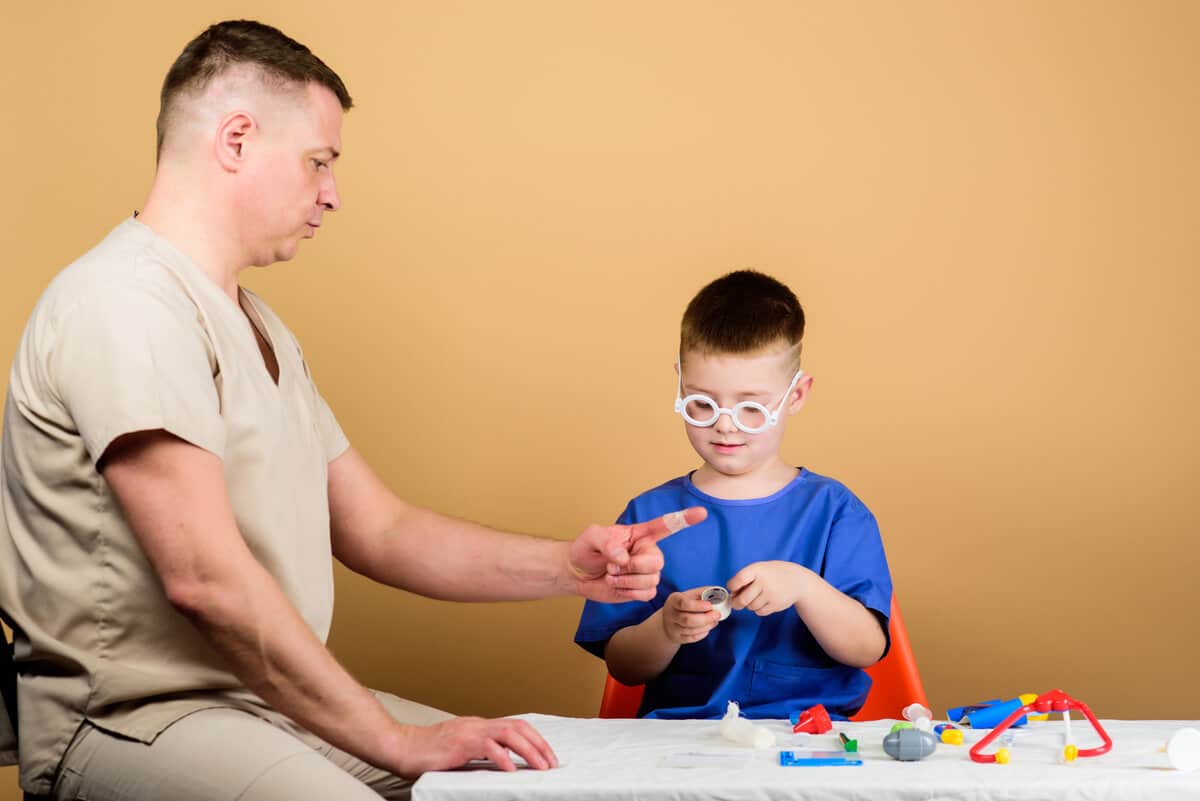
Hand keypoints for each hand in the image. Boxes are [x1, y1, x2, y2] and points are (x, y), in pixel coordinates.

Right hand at [393, 716, 558, 776]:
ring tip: (540, 767)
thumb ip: (479, 751)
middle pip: (518, 727)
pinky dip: (504, 758)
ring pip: (509, 734)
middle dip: (539, 744)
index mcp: (479, 725)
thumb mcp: (459, 749)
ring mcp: (469, 731)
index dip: (535, 739)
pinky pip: (488, 748)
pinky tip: (512, 770)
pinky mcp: (460, 743)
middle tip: (551, 763)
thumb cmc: (426, 752)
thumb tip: (502, 762)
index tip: (547, 755)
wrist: (402, 747)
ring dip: (529, 751)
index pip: (515, 725)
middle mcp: (477, 724)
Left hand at [567, 507, 706, 601]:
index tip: (702, 513)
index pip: (666, 525)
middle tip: (612, 566)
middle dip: (633, 567)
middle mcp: (647, 552)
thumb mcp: (592, 537)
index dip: (685, 519)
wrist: (578, 573)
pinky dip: (627, 592)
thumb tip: (624, 557)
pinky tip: (617, 586)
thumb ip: (607, 542)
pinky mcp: (642, 589)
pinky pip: (646, 594)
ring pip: (651, 580)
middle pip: (657, 561)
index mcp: (640, 534)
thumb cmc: (586, 549)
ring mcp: (646, 572)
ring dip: (625, 580)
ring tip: (611, 574)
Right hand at [660, 587, 721, 643]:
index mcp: (673, 600)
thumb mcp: (688, 595)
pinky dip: (702, 633)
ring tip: (715, 620)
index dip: (697, 605)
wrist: (668, 621)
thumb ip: (702, 593)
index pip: (683, 603)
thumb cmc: (682, 605)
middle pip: (688, 619)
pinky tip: (708, 627)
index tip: (710, 605)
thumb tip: (718, 593)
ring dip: (707, 626)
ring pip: (691, 630)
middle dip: (706, 618)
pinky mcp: (678, 638)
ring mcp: (673, 628)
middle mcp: (671, 615)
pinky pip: (692, 638)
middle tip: (717, 615)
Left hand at [727, 560, 810, 615]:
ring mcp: (771, 594)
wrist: (798, 580)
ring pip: (751, 607)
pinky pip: (760, 612)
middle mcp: (764, 582)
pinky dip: (758, 609)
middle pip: (742, 599)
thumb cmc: (773, 574)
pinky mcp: (776, 605)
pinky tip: (764, 601)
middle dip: (736, 602)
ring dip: (749, 605)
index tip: (732, 588)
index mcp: (757, 570)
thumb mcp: (760, 569)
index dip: (732, 586)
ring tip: (756, 597)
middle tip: (736, 602)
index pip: (738, 580)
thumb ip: (745, 579)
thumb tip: (732, 595)